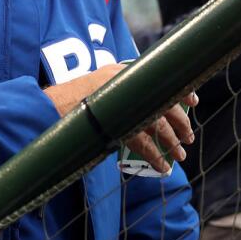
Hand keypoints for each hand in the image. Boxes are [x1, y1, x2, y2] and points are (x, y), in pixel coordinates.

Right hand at [43, 65, 197, 174]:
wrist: (46, 108)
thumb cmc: (71, 100)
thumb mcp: (99, 85)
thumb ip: (119, 91)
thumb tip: (142, 106)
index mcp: (122, 73)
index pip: (160, 77)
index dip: (180, 90)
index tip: (194, 102)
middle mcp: (124, 84)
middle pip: (163, 103)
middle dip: (179, 122)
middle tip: (189, 138)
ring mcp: (118, 104)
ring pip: (156, 124)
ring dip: (171, 142)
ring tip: (180, 155)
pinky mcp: (112, 124)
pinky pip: (140, 142)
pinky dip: (154, 156)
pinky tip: (162, 166)